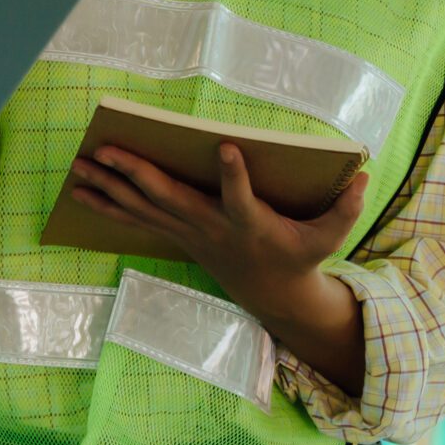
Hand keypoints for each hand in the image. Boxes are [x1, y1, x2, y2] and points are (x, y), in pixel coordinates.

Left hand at [70, 144, 370, 392]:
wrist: (273, 296)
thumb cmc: (300, 257)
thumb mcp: (330, 238)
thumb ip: (347, 210)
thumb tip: (366, 178)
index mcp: (250, 224)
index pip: (242, 199)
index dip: (236, 176)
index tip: (228, 148)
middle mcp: (212, 228)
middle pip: (169, 199)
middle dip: (136, 175)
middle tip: (105, 151)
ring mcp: (190, 233)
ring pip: (144, 208)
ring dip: (109, 188)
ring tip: (78, 167)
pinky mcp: (179, 235)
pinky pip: (137, 219)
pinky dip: (108, 204)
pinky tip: (81, 190)